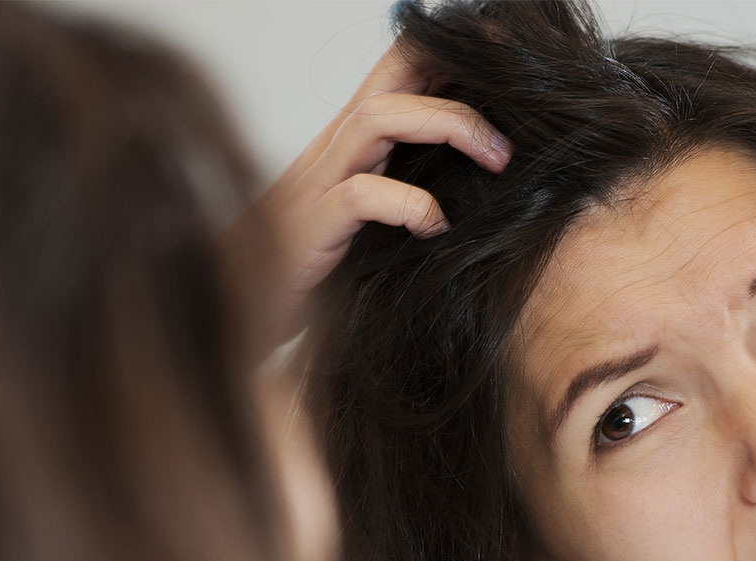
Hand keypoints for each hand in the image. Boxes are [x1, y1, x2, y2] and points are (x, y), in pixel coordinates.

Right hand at [255, 42, 510, 323]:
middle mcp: (334, 150)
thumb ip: (408, 190)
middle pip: (393, 74)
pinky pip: (361, 195)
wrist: (237, 309)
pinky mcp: (309, 228)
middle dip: (458, 74)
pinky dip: (409, 204)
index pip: (402, 72)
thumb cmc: (310, 268)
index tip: (512, 67)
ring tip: (497, 160)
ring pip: (378, 118)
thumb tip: (485, 181)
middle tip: (518, 111)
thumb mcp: (370, 220)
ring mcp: (318, 183)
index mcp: (353, 143)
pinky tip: (436, 227)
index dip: (454, 57)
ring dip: (448, 125)